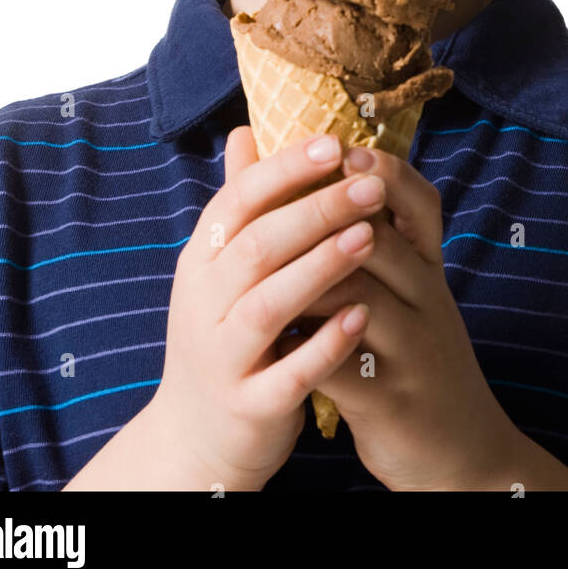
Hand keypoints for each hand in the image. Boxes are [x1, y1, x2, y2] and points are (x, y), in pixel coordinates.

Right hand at [150, 127, 387, 490]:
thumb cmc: (224, 334)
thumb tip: (243, 131)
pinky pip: (287, 373)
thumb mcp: (221, 268)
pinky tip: (362, 315)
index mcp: (201, 261)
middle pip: (256, 245)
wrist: (197, 436)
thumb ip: (239, 203)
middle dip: (315, 211)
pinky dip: (324, 344)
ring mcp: (222, 356)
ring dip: (320, 267)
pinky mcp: (247, 405)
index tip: (333, 143)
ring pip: (267, 305)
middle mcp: (203, 304)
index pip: (237, 201)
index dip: (283, 169)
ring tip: (370, 237)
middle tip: (369, 186)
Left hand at [277, 147, 515, 490]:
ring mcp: (416, 352)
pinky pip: (345, 366)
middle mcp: (430, 302)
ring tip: (259, 265)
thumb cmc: (414, 355)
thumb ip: (361, 236)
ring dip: (305, 278)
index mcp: (431, 270)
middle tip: (275, 198)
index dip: (385, 173)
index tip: (343, 151)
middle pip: (380, 241)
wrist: (463, 453)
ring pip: (359, 299)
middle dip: (325, 216)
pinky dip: (306, 346)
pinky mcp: (394, 402)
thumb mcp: (402, 295)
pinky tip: (273, 335)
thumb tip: (316, 171)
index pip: (421, 203)